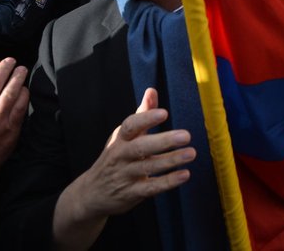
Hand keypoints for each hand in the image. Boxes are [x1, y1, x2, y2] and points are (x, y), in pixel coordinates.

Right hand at [52, 89, 194, 248]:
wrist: (92, 193)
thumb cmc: (115, 157)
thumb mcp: (124, 136)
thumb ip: (141, 114)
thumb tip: (152, 90)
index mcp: (120, 139)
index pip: (130, 126)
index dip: (146, 119)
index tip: (164, 113)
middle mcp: (120, 156)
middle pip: (140, 147)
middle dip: (163, 141)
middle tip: (186, 135)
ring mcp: (125, 175)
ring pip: (148, 167)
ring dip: (171, 160)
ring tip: (191, 153)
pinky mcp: (131, 193)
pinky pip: (151, 187)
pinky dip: (167, 182)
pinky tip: (184, 174)